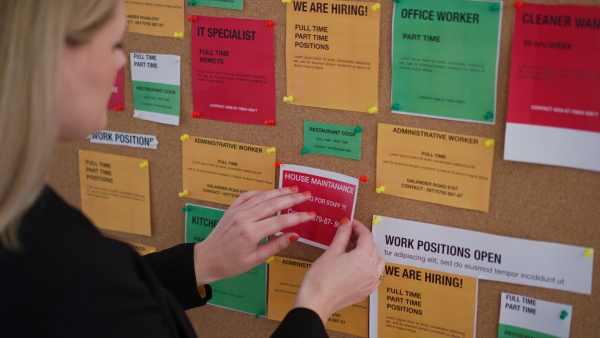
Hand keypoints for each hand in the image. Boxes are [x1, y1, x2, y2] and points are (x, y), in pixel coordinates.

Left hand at [193, 187, 313, 284]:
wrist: (206, 259)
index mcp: (251, 233)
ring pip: (262, 197)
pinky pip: (248, 196)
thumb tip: (294, 235)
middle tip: (307, 194)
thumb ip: (276, 245)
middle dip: (292, 199)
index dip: (298, 217)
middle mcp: (244, 218)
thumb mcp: (256, 259)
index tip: (311, 214)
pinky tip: (271, 192)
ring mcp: (237, 212)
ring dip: (279, 192)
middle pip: (273, 204)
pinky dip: (260, 192)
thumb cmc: (230, 264)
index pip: (281, 221)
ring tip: (294, 189)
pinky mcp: (231, 209)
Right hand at [293, 218, 384, 323]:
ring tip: (353, 250)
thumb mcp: (332, 252)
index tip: (350, 223)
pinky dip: (369, 267)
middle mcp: (372, 270)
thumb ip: (342, 236)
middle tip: (348, 234)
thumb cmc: (321, 279)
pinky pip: (375, 275)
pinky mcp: (366, 291)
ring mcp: (371, 282)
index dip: (358, 226)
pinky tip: (357, 265)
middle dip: (361, 239)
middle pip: (372, 247)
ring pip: (378, 261)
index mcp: (364, 258)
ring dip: (368, 253)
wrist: (317, 302)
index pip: (367, 236)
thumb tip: (346, 224)